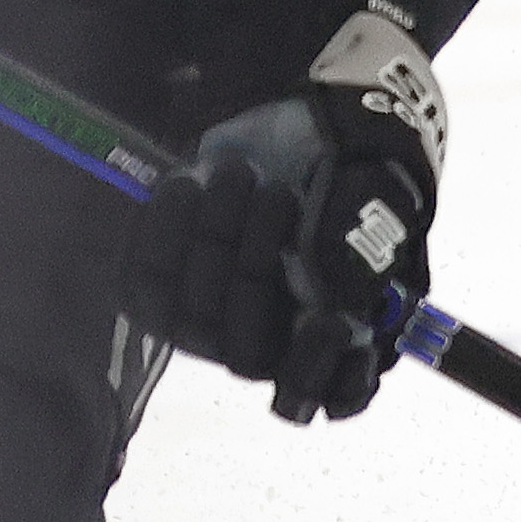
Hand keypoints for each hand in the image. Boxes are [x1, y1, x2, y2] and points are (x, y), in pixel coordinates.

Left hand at [121, 4, 446, 420]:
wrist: (321, 126)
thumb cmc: (360, 177)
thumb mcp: (377, 217)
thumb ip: (354, 266)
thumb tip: (334, 312)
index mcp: (342, 339)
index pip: (331, 395)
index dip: (314, 370)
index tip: (327, 320)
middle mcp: (277, 341)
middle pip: (245, 352)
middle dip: (253, 272)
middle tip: (278, 194)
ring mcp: (221, 314)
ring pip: (192, 320)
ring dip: (210, 243)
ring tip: (237, 176)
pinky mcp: (173, 281)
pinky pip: (142, 287)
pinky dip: (157, 233)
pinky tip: (183, 185)